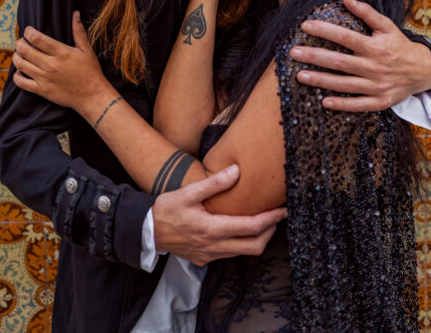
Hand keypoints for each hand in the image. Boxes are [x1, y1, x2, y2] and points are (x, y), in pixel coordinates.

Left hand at [12, 12, 112, 113]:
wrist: (92, 96)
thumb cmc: (91, 71)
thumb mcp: (87, 50)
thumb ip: (78, 31)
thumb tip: (75, 13)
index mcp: (61, 52)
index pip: (37, 38)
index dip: (28, 32)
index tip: (28, 31)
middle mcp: (51, 65)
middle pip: (25, 50)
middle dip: (19, 43)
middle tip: (21, 42)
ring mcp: (45, 78)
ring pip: (21, 65)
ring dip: (17, 57)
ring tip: (20, 54)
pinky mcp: (42, 91)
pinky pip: (22, 83)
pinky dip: (17, 76)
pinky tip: (20, 72)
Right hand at [153, 164, 285, 266]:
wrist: (146, 231)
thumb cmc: (166, 209)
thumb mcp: (188, 192)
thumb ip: (214, 183)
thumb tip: (237, 171)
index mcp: (212, 229)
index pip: (252, 227)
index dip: (272, 218)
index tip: (283, 209)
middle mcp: (214, 246)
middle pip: (255, 246)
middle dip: (270, 231)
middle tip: (277, 216)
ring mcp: (210, 255)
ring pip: (244, 252)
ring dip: (257, 238)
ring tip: (263, 221)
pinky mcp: (204, 259)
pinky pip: (231, 254)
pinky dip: (242, 243)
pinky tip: (240, 229)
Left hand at [291, 0, 430, 110]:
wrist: (422, 71)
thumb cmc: (399, 46)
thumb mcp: (387, 26)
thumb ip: (367, 13)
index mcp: (375, 47)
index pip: (345, 37)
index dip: (324, 31)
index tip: (305, 26)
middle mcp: (375, 66)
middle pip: (340, 62)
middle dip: (315, 57)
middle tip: (294, 53)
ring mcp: (377, 86)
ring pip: (344, 84)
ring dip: (321, 81)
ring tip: (300, 75)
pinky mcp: (379, 101)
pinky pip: (358, 104)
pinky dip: (342, 104)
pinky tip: (324, 102)